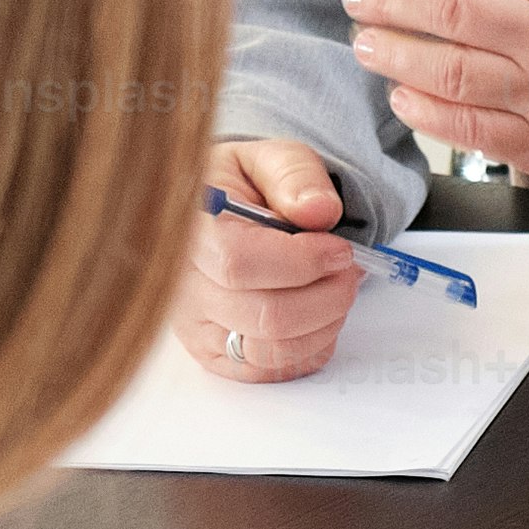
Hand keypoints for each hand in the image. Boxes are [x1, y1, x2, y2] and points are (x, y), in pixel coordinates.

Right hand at [181, 138, 362, 380]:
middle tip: (348, 268)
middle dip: (328, 294)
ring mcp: (195, 326)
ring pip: (274, 350)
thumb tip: (319, 211)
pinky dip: (313, 346)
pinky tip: (318, 313)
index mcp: (186, 231)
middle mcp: (180, 287)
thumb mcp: (267, 158)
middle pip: (267, 316)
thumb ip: (295, 175)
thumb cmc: (241, 188)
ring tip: (336, 287)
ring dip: (326, 322)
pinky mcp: (215, 355)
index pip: (239, 263)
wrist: (217, 215)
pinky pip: (275, 370)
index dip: (303, 261)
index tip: (339, 248)